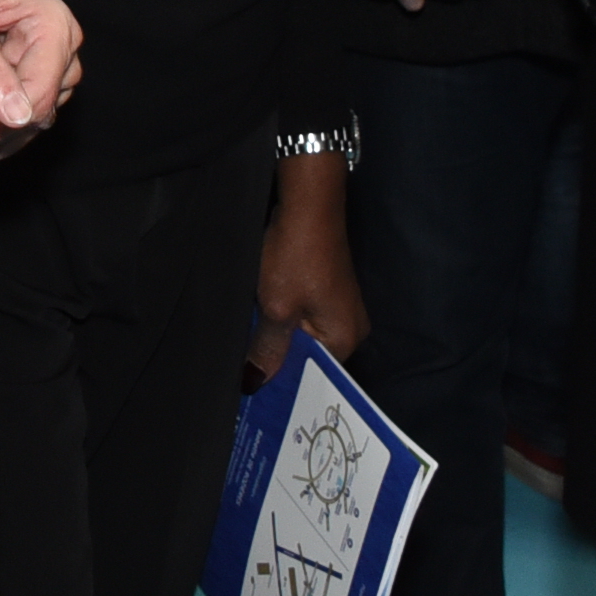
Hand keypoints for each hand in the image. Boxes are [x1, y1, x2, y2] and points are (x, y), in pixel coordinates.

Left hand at [248, 152, 364, 380]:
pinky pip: (303, 315)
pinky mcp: (327, 288)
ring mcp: (340, 307)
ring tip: (249, 348)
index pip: (313, 377)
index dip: (282, 383)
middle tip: (245, 373)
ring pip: (302, 335)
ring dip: (277, 336)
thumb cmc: (294, 256)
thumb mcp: (276, 308)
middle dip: (277, 358)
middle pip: (308, 357)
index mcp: (345, 339)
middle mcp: (350, 328)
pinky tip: (260, 316)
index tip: (252, 393)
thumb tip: (255, 384)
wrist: (307, 202)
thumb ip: (267, 349)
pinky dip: (282, 317)